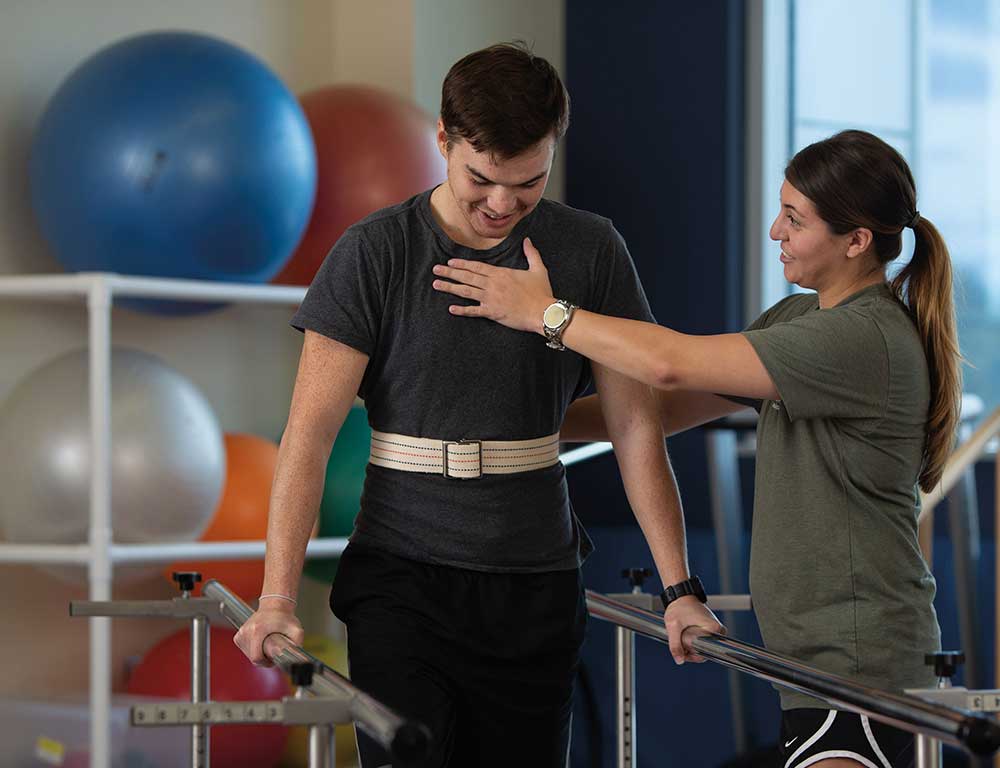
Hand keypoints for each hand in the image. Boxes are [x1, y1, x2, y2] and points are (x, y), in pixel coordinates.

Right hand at [233, 602, 303, 666]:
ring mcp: (241, 632)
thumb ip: (297, 644)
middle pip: (252, 657)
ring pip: (248, 654)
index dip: (266, 663)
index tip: (273, 659)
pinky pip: (244, 649)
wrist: (275, 605)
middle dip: (263, 659)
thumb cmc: (285, 617)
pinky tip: (260, 643)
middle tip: (273, 650)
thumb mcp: (296, 630)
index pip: (256, 658)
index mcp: (257, 631)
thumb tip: (298, 659)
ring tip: (267, 644)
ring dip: (258, 654)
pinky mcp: (239, 634)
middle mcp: (246, 631)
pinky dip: (252, 649)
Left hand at [431, 237, 554, 332]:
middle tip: (435, 270)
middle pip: (467, 276)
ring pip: (466, 291)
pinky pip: (474, 311)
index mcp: (501, 273)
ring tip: (436, 284)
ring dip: (450, 287)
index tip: (450, 261)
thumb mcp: (538, 269)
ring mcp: (490, 298)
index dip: (462, 264)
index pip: (477, 267)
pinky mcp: (492, 312)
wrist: (543, 312)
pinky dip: (462, 310)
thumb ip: (531, 253)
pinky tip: (451, 308)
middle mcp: (492, 284)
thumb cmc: (541, 292)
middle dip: (450, 272)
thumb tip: (527, 240)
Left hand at [663, 596, 724, 664]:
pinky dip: (692, 643)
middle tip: (680, 639)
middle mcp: (718, 631)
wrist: (681, 597)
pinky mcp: (711, 631)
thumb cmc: (679, 607)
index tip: (683, 645)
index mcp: (714, 628)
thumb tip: (679, 661)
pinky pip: (703, 643)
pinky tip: (685, 635)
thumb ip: (675, 645)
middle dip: (690, 650)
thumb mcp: (673, 626)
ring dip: (690, 647)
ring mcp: (715, 631)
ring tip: (682, 635)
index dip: (692, 653)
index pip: (706, 651)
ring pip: (703, 648)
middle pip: (705, 651)